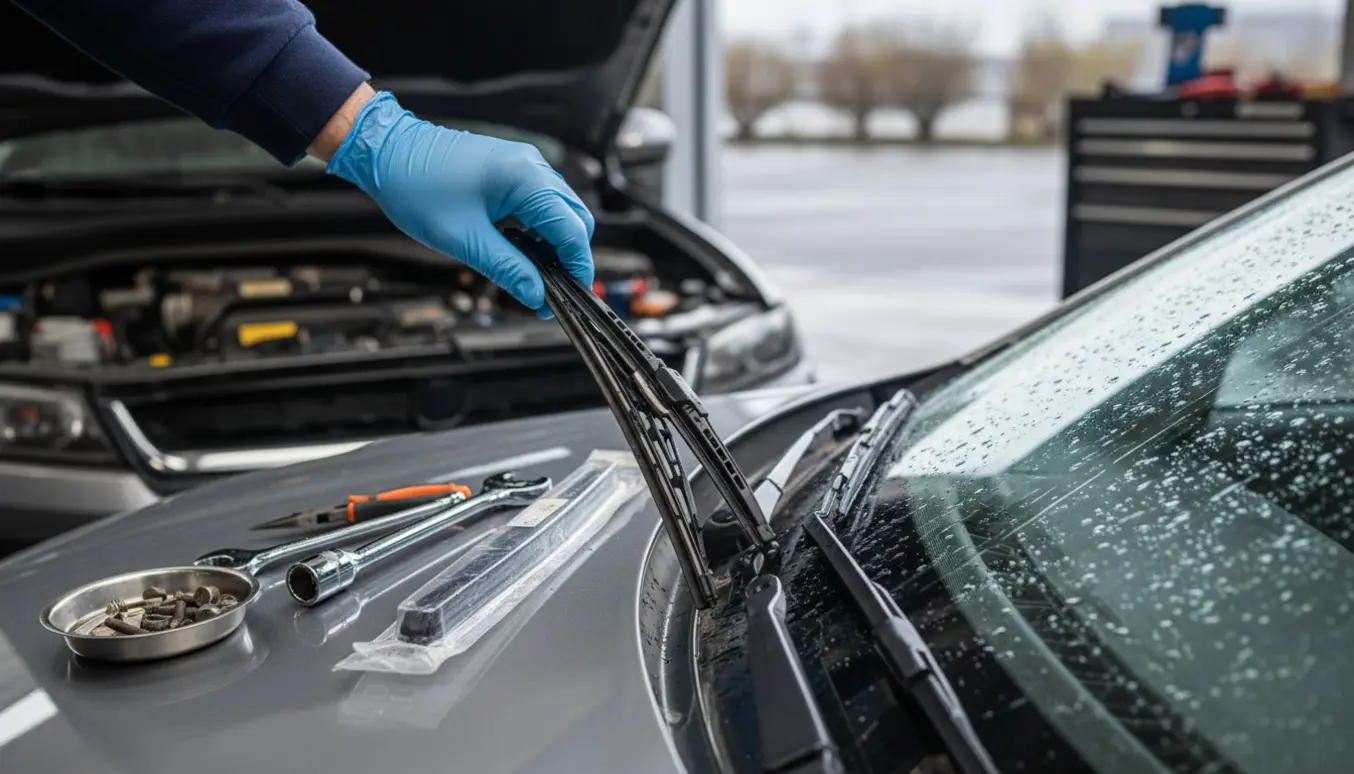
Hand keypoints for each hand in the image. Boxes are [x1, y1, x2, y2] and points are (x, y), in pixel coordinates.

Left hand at [324, 91, 594, 313]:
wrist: (387, 152)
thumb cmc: (417, 188)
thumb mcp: (465, 240)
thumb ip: (509, 269)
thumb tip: (536, 295)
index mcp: (526, 179)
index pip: (572, 230)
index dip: (576, 267)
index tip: (570, 296)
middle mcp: (532, 166)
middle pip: (575, 218)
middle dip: (569, 256)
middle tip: (552, 291)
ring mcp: (523, 164)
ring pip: (560, 210)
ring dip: (554, 243)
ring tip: (534, 273)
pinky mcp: (512, 168)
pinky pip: (542, 201)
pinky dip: (540, 228)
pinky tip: (521, 248)